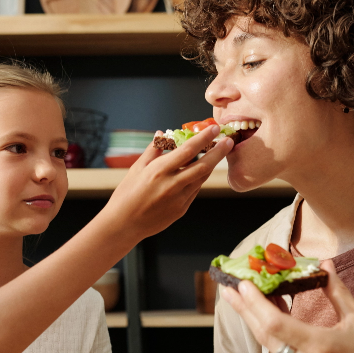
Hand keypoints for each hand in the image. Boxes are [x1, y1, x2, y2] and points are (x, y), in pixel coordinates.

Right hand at [103, 125, 231, 239]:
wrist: (124, 224)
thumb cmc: (127, 194)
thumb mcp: (137, 168)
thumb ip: (153, 150)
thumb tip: (162, 134)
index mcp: (160, 171)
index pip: (188, 150)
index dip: (203, 138)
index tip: (214, 129)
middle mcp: (172, 185)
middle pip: (203, 166)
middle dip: (218, 152)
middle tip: (229, 141)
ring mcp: (179, 199)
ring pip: (201, 178)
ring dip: (210, 165)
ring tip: (216, 154)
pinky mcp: (181, 209)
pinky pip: (194, 190)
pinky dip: (198, 179)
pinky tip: (197, 172)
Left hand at [221, 261, 353, 352]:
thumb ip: (337, 291)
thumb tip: (323, 264)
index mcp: (323, 346)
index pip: (276, 324)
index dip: (254, 304)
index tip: (242, 284)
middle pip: (265, 335)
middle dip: (244, 310)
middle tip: (227, 288)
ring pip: (272, 346)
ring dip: (255, 322)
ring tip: (240, 300)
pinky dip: (272, 335)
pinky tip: (266, 319)